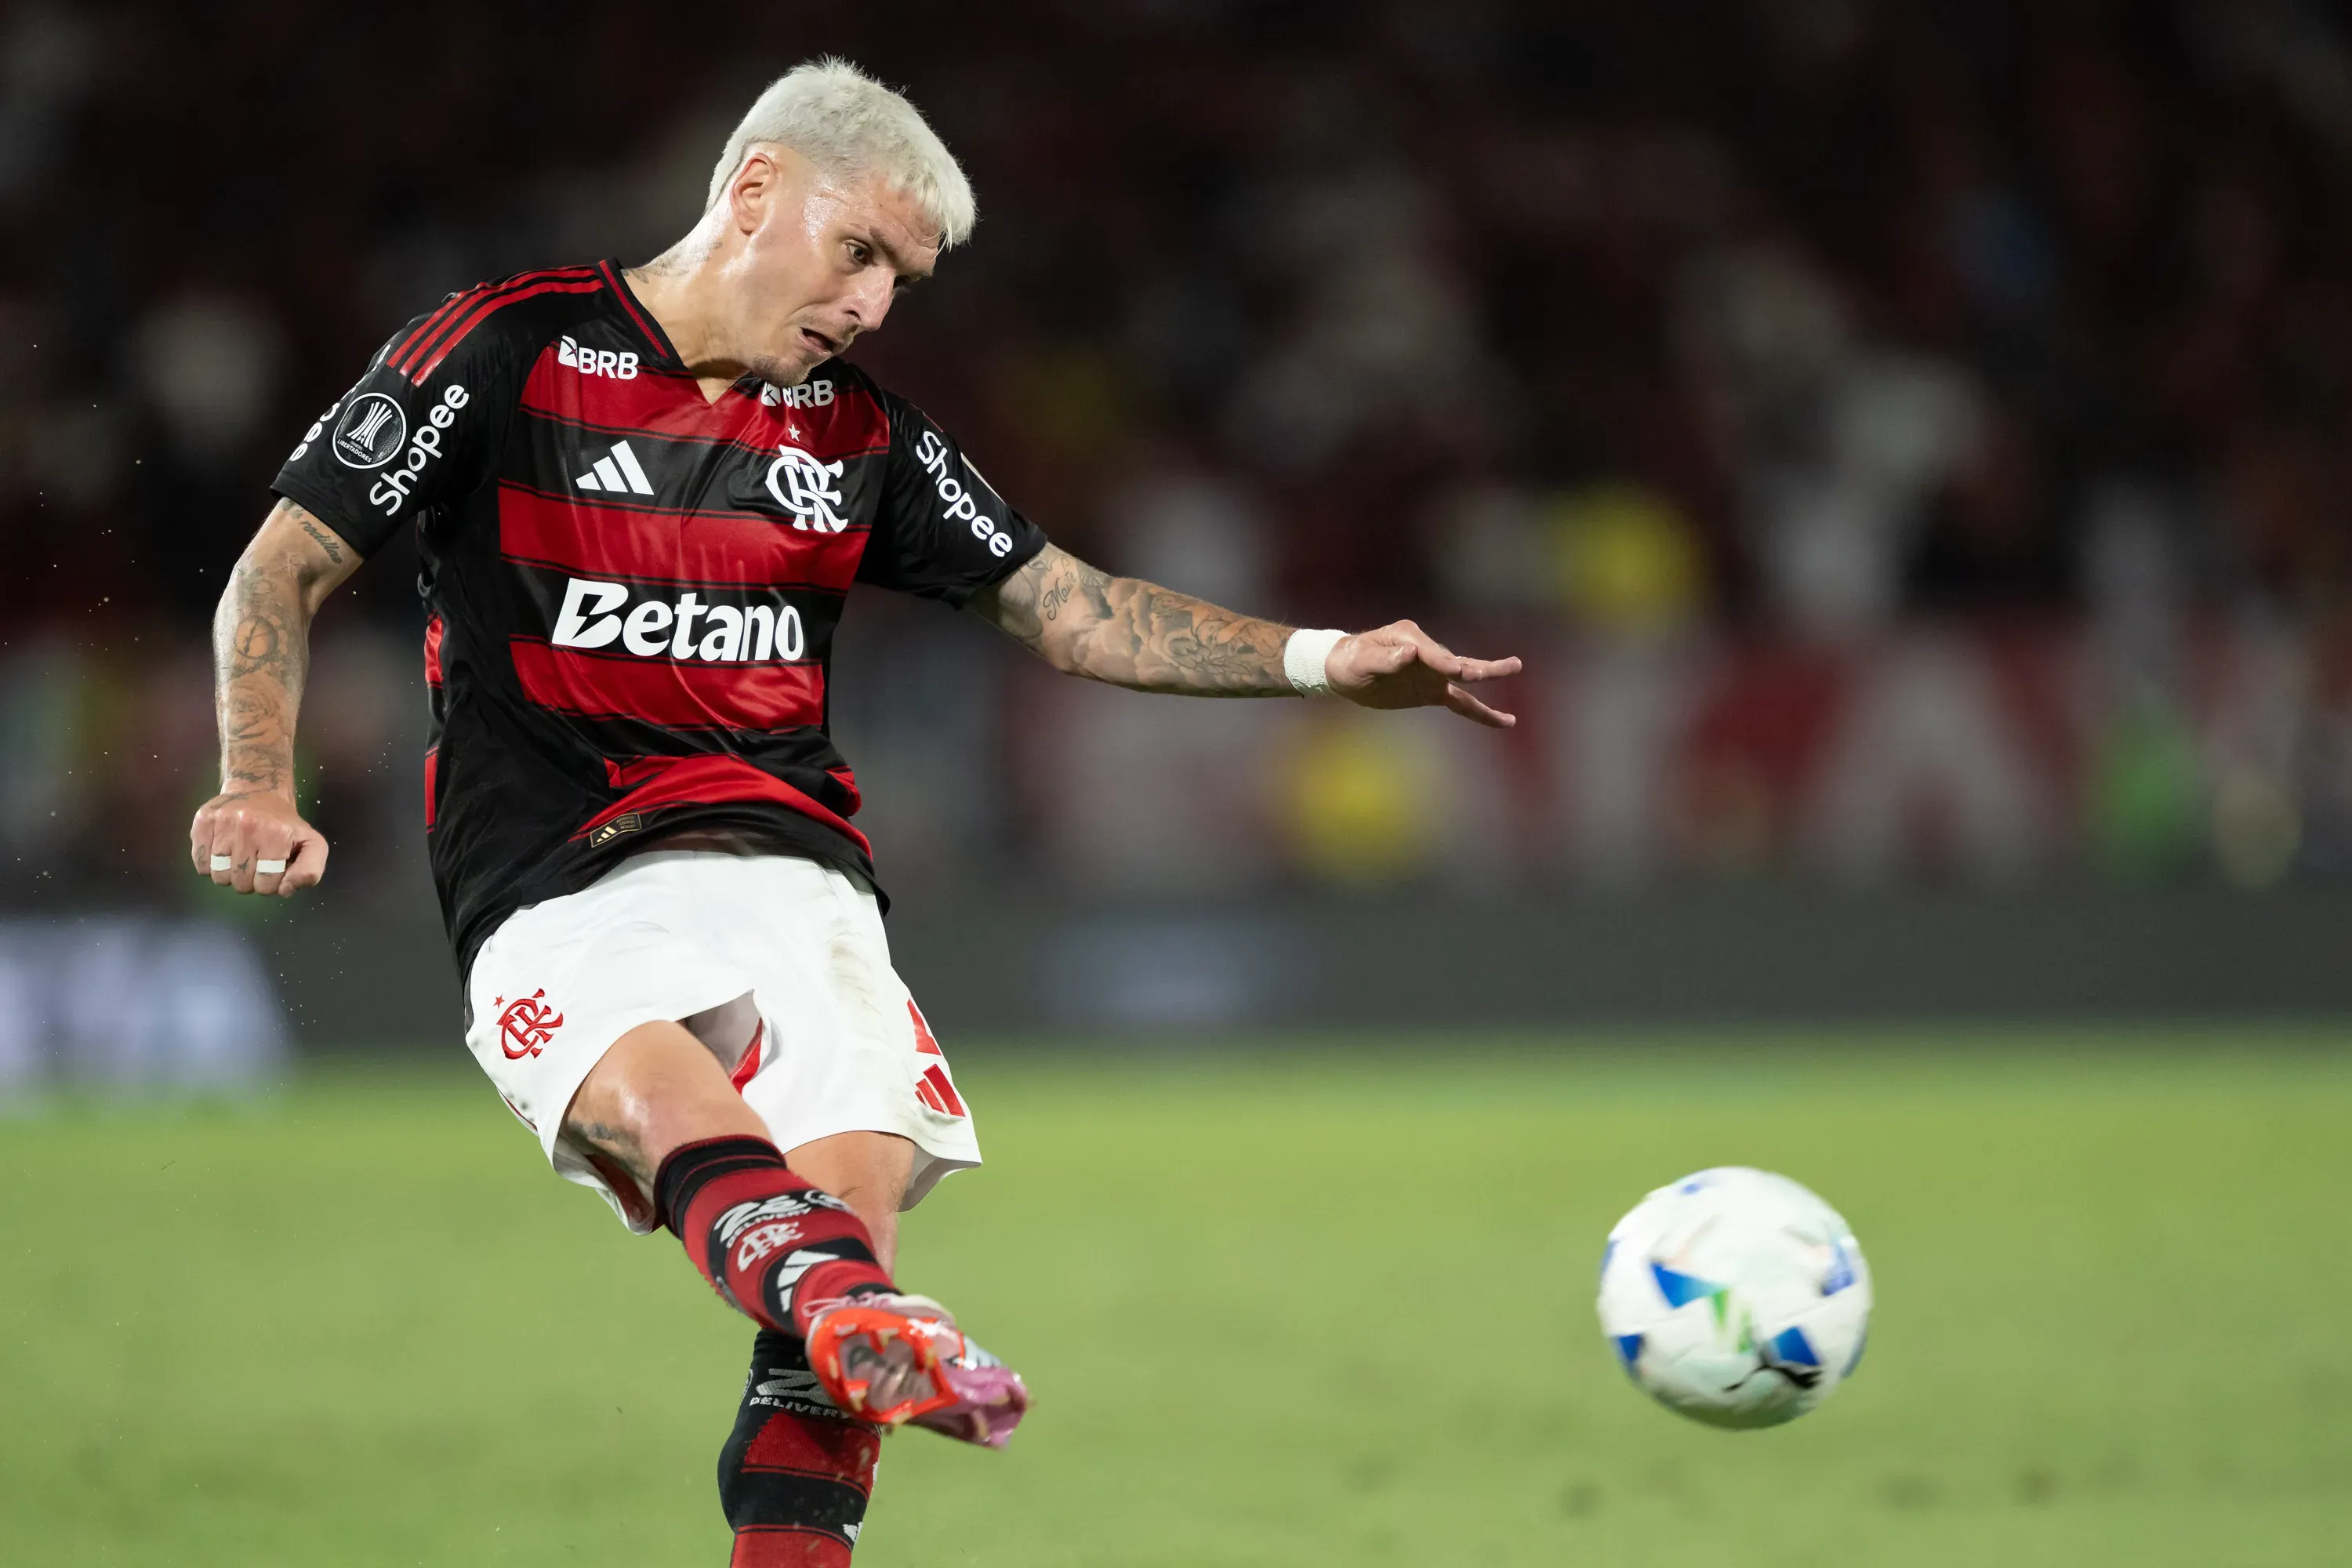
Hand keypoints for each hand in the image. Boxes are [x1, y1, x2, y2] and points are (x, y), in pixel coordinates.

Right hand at [189, 789, 328, 896]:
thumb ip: (309, 871)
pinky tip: (222, 853)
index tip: (271, 869)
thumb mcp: (311, 844)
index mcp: (278, 835)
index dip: (270, 884)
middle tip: (254, 863)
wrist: (258, 788)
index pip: (266, 884)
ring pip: (218, 876)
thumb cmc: (284, 823)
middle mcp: (248, 827)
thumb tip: (285, 889)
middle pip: (241, 883)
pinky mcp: (203, 821)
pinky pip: (200, 863)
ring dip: (228, 875)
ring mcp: (223, 823)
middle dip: (249, 881)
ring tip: (238, 858)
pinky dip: (209, 866)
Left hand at [1327, 621, 1522, 727]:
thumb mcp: (1362, 660)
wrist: (1343, 670)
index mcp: (1409, 638)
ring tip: (1516, 666)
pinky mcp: (1433, 691)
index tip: (1458, 672)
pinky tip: (1505, 721)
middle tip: (1501, 667)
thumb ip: (1386, 659)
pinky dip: (1482, 713)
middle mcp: (1426, 651)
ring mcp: (1433, 672)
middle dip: (1475, 666)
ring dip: (1489, 674)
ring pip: (1466, 677)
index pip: (1431, 652)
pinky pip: (1462, 703)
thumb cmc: (1350, 661)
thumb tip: (1410, 654)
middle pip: (1456, 660)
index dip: (1444, 663)